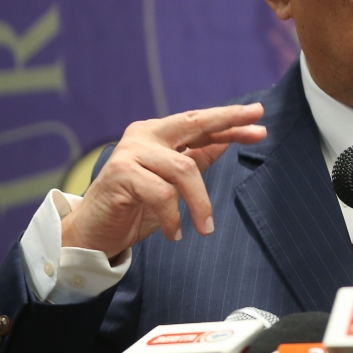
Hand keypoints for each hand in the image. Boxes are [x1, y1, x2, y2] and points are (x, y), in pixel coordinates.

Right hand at [61, 103, 266, 259]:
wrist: (93, 233)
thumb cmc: (135, 207)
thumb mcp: (174, 183)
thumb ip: (195, 160)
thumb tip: (226, 141)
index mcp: (158, 134)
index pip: (200, 123)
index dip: (230, 122)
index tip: (259, 119)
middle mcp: (144, 135)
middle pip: (193, 123)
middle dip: (228, 123)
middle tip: (256, 128)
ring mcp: (131, 152)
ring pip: (183, 168)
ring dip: (200, 202)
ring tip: (205, 228)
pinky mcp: (121, 173)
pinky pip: (162, 193)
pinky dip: (173, 216)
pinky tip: (175, 233)